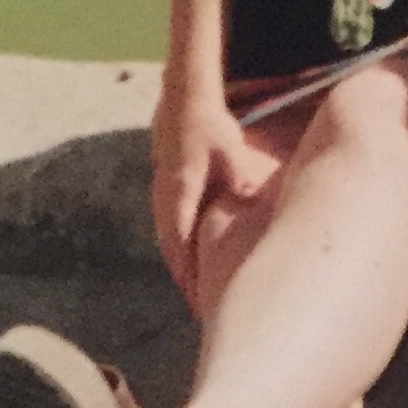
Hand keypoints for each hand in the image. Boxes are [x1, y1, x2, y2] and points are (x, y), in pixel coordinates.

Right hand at [151, 93, 277, 311]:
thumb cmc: (210, 125)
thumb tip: (243, 193)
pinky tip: (189, 256)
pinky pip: (170, 225)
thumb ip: (236, 173)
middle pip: (171, 250)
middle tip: (199, 308)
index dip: (188, 277)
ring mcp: (163, 193)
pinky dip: (178, 246)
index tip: (198, 302)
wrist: (184, 100)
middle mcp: (166, 198)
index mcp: (180, 193)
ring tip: (194, 290)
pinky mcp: (167, 187)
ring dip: (180, 265)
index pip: (179, 245)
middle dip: (184, 280)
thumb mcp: (228, 148)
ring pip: (168, 239)